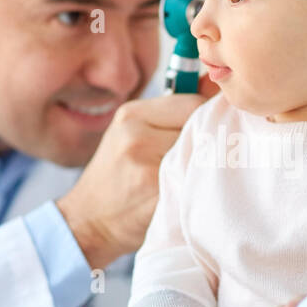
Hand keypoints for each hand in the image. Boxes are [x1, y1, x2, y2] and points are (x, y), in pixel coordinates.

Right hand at [56, 76, 218, 270]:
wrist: (89, 222)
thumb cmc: (118, 177)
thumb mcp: (134, 133)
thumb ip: (173, 111)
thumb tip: (217, 85)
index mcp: (131, 115)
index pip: (193, 102)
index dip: (207, 118)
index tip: (206, 134)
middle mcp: (136, 136)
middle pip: (200, 127)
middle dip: (207, 142)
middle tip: (199, 159)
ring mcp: (145, 166)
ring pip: (200, 154)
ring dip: (202, 166)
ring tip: (188, 177)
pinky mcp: (156, 193)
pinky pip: (194, 181)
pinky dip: (196, 186)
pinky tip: (186, 193)